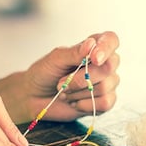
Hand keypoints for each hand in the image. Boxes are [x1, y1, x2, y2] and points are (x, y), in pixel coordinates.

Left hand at [0, 31, 119, 122]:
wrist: (34, 97)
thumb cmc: (44, 74)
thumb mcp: (55, 59)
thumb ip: (74, 52)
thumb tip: (91, 44)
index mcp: (93, 47)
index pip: (111, 40)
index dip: (106, 48)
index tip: (94, 58)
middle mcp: (103, 64)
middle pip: (108, 67)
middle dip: (81, 78)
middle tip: (62, 82)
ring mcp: (106, 84)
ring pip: (105, 87)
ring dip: (78, 92)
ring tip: (65, 92)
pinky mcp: (103, 102)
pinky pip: (105, 103)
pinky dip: (84, 104)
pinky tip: (73, 102)